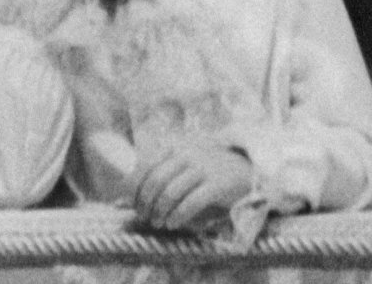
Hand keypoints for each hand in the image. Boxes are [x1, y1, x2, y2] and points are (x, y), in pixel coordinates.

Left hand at [133, 142, 254, 232]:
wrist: (245, 169)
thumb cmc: (205, 171)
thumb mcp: (180, 165)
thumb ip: (158, 174)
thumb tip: (126, 195)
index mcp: (172, 147)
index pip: (144, 165)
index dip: (134, 187)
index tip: (131, 204)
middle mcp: (184, 154)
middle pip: (155, 180)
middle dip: (145, 202)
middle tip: (144, 218)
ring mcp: (201, 168)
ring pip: (171, 191)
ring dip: (160, 211)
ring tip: (157, 223)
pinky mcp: (217, 184)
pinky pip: (191, 202)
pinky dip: (178, 215)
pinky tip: (173, 224)